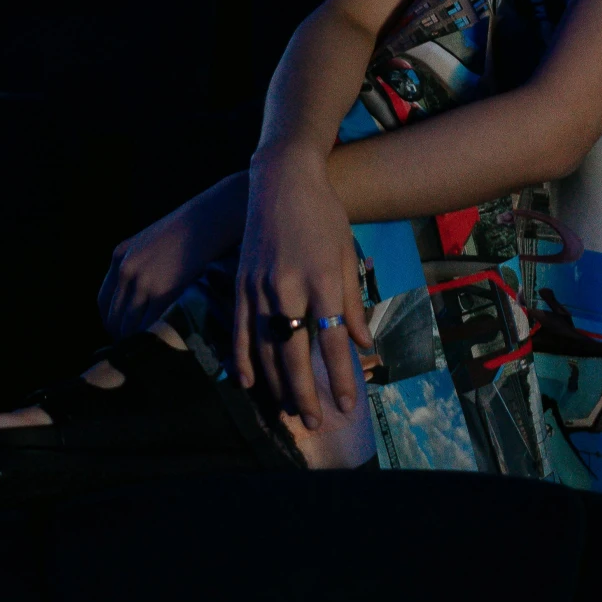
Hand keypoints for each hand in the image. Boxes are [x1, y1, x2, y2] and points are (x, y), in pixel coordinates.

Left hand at [97, 172, 247, 337]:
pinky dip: (155, 336)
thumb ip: (141, 263)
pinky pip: (151, 325)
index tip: (124, 332)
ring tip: (155, 347)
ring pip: (130, 326)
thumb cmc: (192, 227)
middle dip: (125, 336)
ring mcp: (143, 281)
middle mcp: (126, 269)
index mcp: (120, 255)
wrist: (212, 216)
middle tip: (142, 346)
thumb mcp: (153, 240)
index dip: (112, 321)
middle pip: (114, 318)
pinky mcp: (163, 291)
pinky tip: (166, 340)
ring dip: (140, 340)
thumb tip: (143, 296)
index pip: (103, 302)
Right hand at [232, 148, 372, 429]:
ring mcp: (258, 287)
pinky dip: (241, 359)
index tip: (346, 405)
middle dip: (304, 392)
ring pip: (264, 348)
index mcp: (321, 280)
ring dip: (276, 384)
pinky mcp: (239, 283)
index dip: (339, 376)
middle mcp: (287, 287)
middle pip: (294, 353)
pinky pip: (239, 330)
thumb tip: (362, 345)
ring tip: (288, 410)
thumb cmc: (323, 215)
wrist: (282, 180)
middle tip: (313, 422)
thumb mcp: (346, 255)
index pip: (332, 341)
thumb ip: (352, 304)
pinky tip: (247, 383)